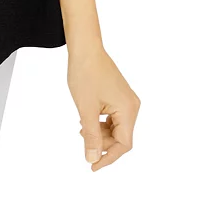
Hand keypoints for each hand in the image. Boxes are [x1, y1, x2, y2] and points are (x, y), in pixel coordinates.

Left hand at [66, 45, 139, 170]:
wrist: (85, 48)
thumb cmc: (85, 74)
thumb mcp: (86, 109)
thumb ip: (91, 136)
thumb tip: (92, 159)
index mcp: (128, 110)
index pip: (123, 145)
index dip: (108, 158)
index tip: (92, 166)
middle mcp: (132, 106)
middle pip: (121, 137)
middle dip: (102, 144)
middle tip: (83, 141)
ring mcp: (126, 100)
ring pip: (116, 128)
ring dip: (100, 133)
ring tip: (82, 129)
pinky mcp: (119, 95)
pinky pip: (114, 117)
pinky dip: (101, 123)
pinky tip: (87, 120)